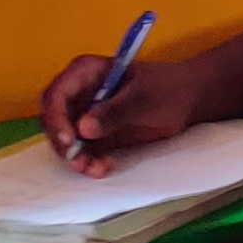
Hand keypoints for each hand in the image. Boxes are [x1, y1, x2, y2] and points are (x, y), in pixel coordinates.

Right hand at [40, 45, 199, 174]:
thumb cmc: (166, 88)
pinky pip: (83, 151)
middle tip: (79, 162)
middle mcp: (79, 93)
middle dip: (62, 143)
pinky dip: (88, 162)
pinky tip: (103, 168)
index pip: (57, 94)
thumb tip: (83, 128)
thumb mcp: (142, 97)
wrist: (188, 100)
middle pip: (54, 119)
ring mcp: (86, 114)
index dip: (57, 117)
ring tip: (94, 169)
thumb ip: (114, 111)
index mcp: (85, 73)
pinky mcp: (96, 135)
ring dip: (75, 157)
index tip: (69, 139)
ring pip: (66, 139)